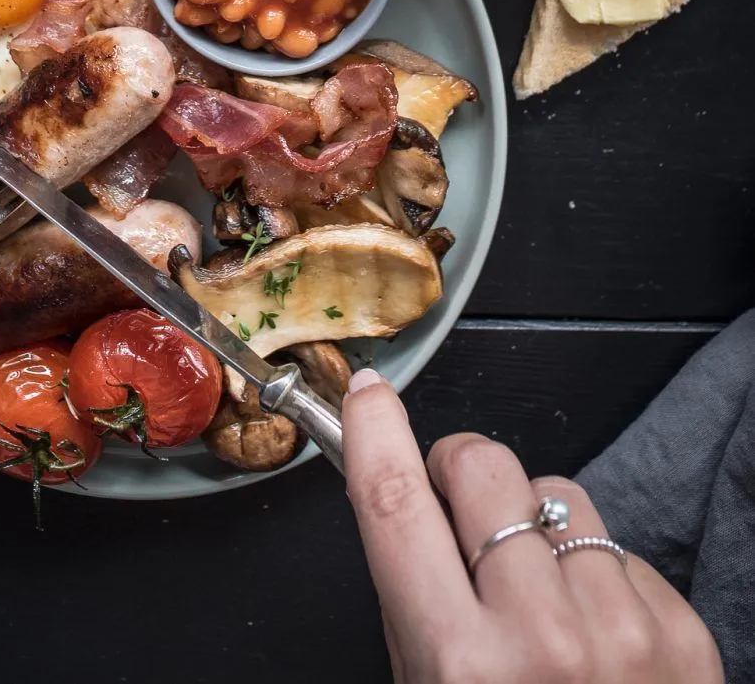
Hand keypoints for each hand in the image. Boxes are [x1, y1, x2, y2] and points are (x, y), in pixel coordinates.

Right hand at [343, 369, 721, 683]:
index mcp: (459, 665)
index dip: (376, 434)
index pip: (397, 507)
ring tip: (543, 602)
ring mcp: (619, 633)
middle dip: (465, 471)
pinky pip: (620, 549)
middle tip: (463, 511)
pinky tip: (596, 637)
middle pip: (484, 470)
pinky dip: (599, 579)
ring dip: (539, 530)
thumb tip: (409, 495)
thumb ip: (420, 605)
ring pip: (559, 496)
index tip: (371, 397)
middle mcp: (540, 641)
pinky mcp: (681, 633)